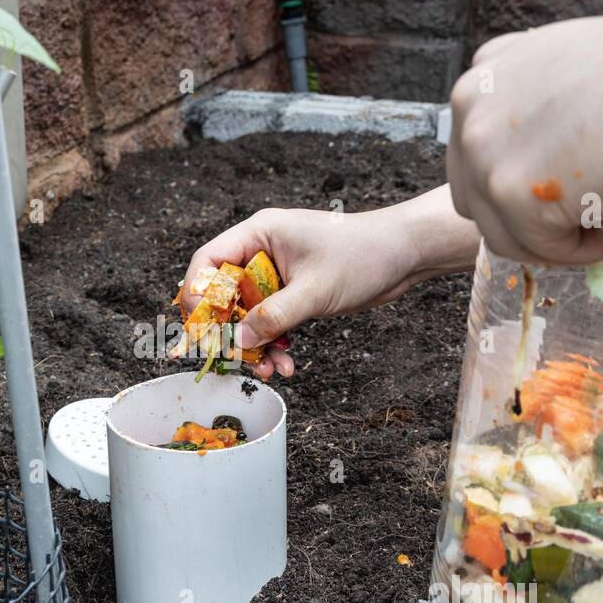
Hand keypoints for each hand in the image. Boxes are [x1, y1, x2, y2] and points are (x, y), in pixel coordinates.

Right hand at [179, 188, 479, 378]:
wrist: (404, 255)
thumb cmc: (362, 256)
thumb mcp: (314, 290)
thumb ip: (275, 316)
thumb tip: (240, 339)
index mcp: (259, 234)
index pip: (208, 261)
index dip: (198, 294)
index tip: (201, 328)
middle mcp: (262, 251)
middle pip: (225, 293)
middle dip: (231, 330)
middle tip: (236, 357)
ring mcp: (277, 273)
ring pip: (248, 313)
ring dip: (255, 343)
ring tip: (268, 369)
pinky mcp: (293, 292)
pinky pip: (271, 321)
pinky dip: (275, 343)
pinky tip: (286, 363)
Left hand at [446, 2, 602, 265]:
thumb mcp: (583, 79)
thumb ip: (542, 115)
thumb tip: (540, 166)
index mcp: (490, 69)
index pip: (482, 151)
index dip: (528, 182)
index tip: (578, 191)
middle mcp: (471, 101)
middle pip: (479, 195)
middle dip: (533, 219)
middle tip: (594, 225)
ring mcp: (482, 146)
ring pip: (502, 229)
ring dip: (559, 240)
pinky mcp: (508, 191)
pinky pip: (538, 249)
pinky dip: (583, 253)